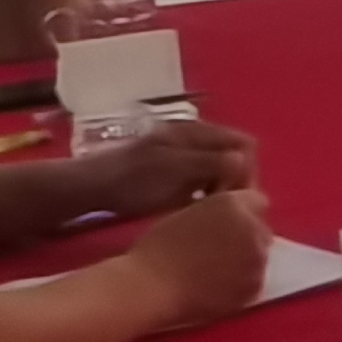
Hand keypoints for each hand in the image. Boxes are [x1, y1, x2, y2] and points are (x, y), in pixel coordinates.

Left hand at [70, 117, 254, 219]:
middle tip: (221, 208)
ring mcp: (185, 153)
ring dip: (221, 189)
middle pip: (235, 156)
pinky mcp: (175, 170)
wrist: (94, 187)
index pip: (244, 144)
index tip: (235, 198)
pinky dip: (207, 192)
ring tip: (208, 210)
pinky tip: (195, 208)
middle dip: (236, 181)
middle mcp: (196, 137)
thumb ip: (212, 163)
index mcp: (198, 131)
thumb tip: (244, 162)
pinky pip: (204, 178)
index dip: (247, 170)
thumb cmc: (135, 180)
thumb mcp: (177, 172)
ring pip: (221, 169)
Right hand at [125, 189, 274, 325]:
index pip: (256, 201)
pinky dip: (243, 282)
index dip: (242, 212)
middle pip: (261, 228)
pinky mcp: (255, 287)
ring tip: (217, 270)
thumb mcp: (188, 211)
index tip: (226, 223)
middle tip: (220, 249)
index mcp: (234, 204)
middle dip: (247, 235)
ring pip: (260, 255)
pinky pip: (255, 280)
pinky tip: (220, 286)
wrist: (152, 285)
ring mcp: (258, 260)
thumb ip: (217, 210)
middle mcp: (253, 228)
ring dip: (246, 258)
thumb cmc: (158, 247)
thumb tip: (228, 218)